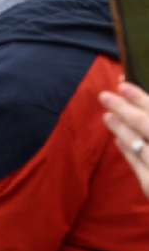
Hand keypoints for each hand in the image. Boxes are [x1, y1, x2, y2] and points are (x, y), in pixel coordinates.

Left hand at [100, 82, 148, 197]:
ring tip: (106, 115)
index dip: (141, 98)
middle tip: (105, 95)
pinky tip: (118, 140)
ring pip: (139, 145)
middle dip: (125, 109)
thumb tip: (146, 108)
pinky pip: (138, 166)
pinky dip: (127, 150)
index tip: (123, 85)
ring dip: (121, 129)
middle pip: (148, 125)